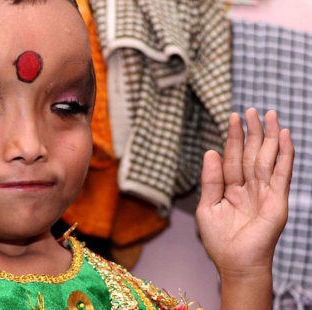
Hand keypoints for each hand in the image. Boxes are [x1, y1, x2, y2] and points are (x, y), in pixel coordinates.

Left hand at [197, 108, 293, 276]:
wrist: (236, 264)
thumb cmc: (219, 240)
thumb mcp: (207, 207)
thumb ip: (210, 180)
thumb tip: (211, 151)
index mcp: (231, 189)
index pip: (232, 158)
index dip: (233, 138)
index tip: (233, 117)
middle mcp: (249, 187)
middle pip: (251, 154)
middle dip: (252, 131)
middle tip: (251, 109)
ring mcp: (264, 192)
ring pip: (267, 158)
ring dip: (269, 136)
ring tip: (269, 114)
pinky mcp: (277, 200)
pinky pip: (282, 173)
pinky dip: (285, 154)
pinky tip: (284, 137)